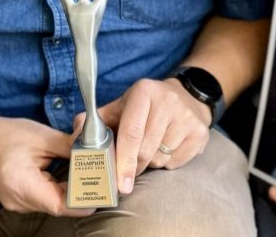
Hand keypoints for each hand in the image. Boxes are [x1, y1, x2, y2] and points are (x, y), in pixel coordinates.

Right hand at [0, 113, 92, 216]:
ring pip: (53, 203)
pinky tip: (70, 173)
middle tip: (102, 176)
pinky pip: (45, 198)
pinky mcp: (19, 199)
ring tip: (88, 172)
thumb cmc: (4, 135)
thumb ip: (69, 147)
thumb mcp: (41, 137)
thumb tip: (94, 153)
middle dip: (81, 192)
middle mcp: (19, 201)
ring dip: (71, 190)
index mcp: (23, 185)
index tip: (102, 189)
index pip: (60, 205)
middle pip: (59, 205)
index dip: (84, 200)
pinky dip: (59, 187)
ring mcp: (18, 203)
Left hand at [93, 77, 211, 193]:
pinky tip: (166, 147)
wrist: (186, 96)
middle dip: (134, 166)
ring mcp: (187, 116)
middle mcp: (168, 101)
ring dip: (151, 163)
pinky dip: (167, 162)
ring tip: (150, 148)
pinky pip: (177, 162)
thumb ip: (95, 121)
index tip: (119, 184)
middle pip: (146, 151)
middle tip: (129, 168)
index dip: (123, 161)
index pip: (131, 133)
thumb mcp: (120, 106)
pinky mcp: (200, 132)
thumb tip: (75, 137)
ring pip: (161, 158)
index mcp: (144, 92)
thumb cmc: (144, 107)